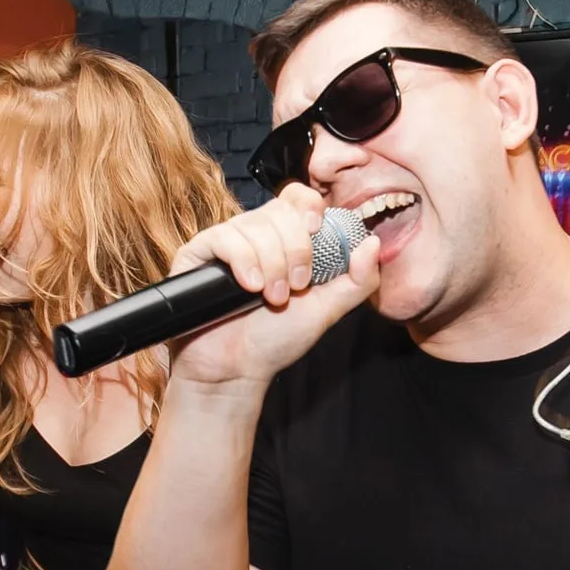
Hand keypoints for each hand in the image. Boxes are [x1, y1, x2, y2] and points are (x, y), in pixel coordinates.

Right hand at [167, 183, 379, 389]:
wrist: (236, 371)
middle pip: (280, 210)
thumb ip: (358, 280)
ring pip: (255, 225)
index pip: (297, 197)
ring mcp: (226, 243)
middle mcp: (255, 235)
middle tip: (293, 288)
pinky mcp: (198, 254)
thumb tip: (371, 242)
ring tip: (270, 298)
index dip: (309, 207)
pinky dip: (243, 260)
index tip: (316, 232)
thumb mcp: (327, 310)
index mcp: (285, 240)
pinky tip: (249, 287)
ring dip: (271, 264)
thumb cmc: (275, 342)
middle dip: (294, 251)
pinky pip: (223, 238)